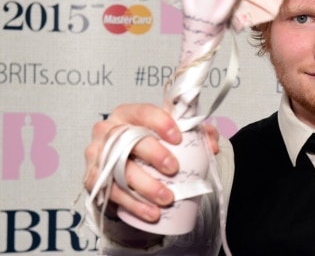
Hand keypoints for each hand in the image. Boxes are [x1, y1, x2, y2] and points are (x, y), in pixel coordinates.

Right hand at [83, 103, 220, 222]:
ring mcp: (97, 155)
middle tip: (174, 169)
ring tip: (168, 198)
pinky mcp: (93, 179)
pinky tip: (152, 213)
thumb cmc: (149, 143)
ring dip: (146, 187)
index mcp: (127, 114)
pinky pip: (112, 193)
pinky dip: (135, 205)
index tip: (179, 137)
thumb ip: (195, 133)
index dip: (161, 123)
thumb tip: (211, 144)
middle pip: (129, 141)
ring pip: (119, 171)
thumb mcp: (170, 134)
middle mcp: (107, 131)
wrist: (125, 164)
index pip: (143, 112)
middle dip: (154, 155)